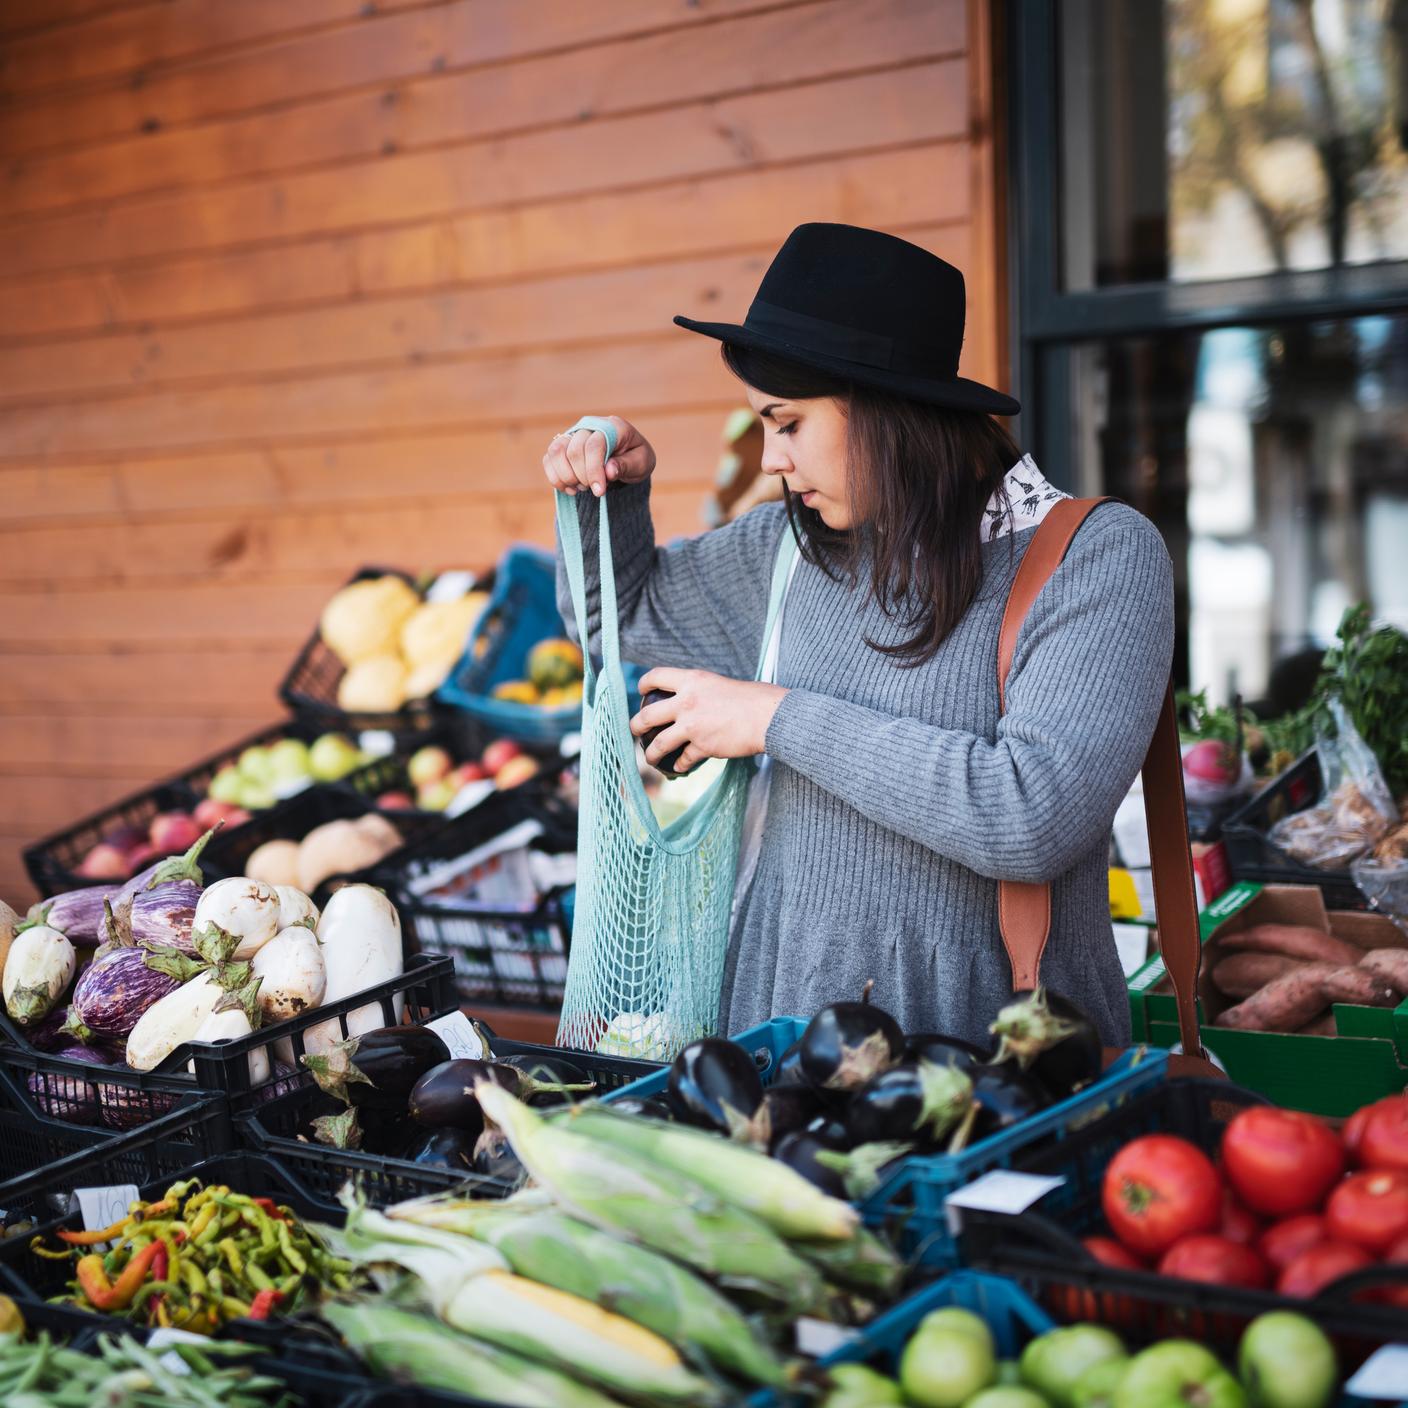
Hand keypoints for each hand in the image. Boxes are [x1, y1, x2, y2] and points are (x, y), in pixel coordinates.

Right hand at [542, 415, 655, 497]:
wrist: (627, 459)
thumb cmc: (636, 459)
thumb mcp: (642, 463)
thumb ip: (627, 465)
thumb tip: (609, 471)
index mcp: (612, 426)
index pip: (594, 445)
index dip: (594, 470)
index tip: (600, 491)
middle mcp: (589, 426)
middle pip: (574, 450)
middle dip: (583, 477)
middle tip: (596, 490)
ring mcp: (573, 434)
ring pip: (556, 452)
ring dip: (567, 476)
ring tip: (582, 488)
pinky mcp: (562, 446)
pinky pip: (548, 459)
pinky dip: (556, 478)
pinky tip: (571, 488)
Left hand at [630, 668, 788, 773]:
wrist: (768, 717)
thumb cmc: (752, 698)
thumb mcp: (720, 684)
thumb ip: (701, 691)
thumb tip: (691, 700)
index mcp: (692, 680)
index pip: (657, 676)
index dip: (644, 683)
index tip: (641, 691)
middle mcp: (686, 702)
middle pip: (647, 715)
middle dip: (635, 725)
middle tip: (634, 729)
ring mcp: (692, 726)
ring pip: (658, 744)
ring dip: (650, 753)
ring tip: (649, 757)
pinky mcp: (702, 747)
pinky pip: (683, 759)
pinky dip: (680, 765)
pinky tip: (680, 767)